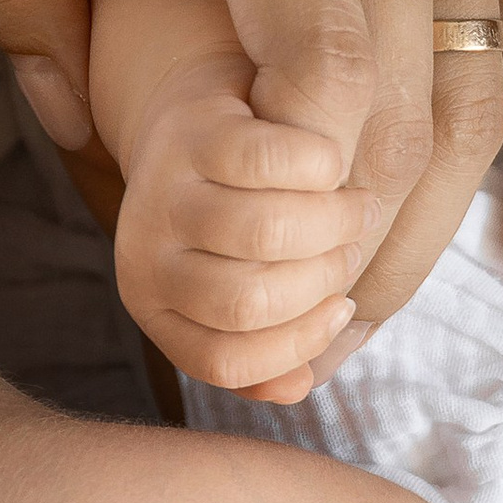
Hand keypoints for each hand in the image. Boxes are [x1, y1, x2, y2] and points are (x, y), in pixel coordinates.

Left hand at [114, 49, 379, 404]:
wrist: (204, 114)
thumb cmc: (241, 210)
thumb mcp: (248, 283)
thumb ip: (272, 340)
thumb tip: (299, 387)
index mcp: (156, 309)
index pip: (226, 362)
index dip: (299, 344)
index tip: (344, 309)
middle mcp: (144, 257)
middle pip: (246, 302)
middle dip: (322, 282)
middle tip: (354, 249)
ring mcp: (163, 192)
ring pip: (262, 235)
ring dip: (332, 224)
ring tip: (358, 209)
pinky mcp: (194, 130)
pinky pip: (267, 161)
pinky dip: (318, 167)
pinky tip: (335, 164)